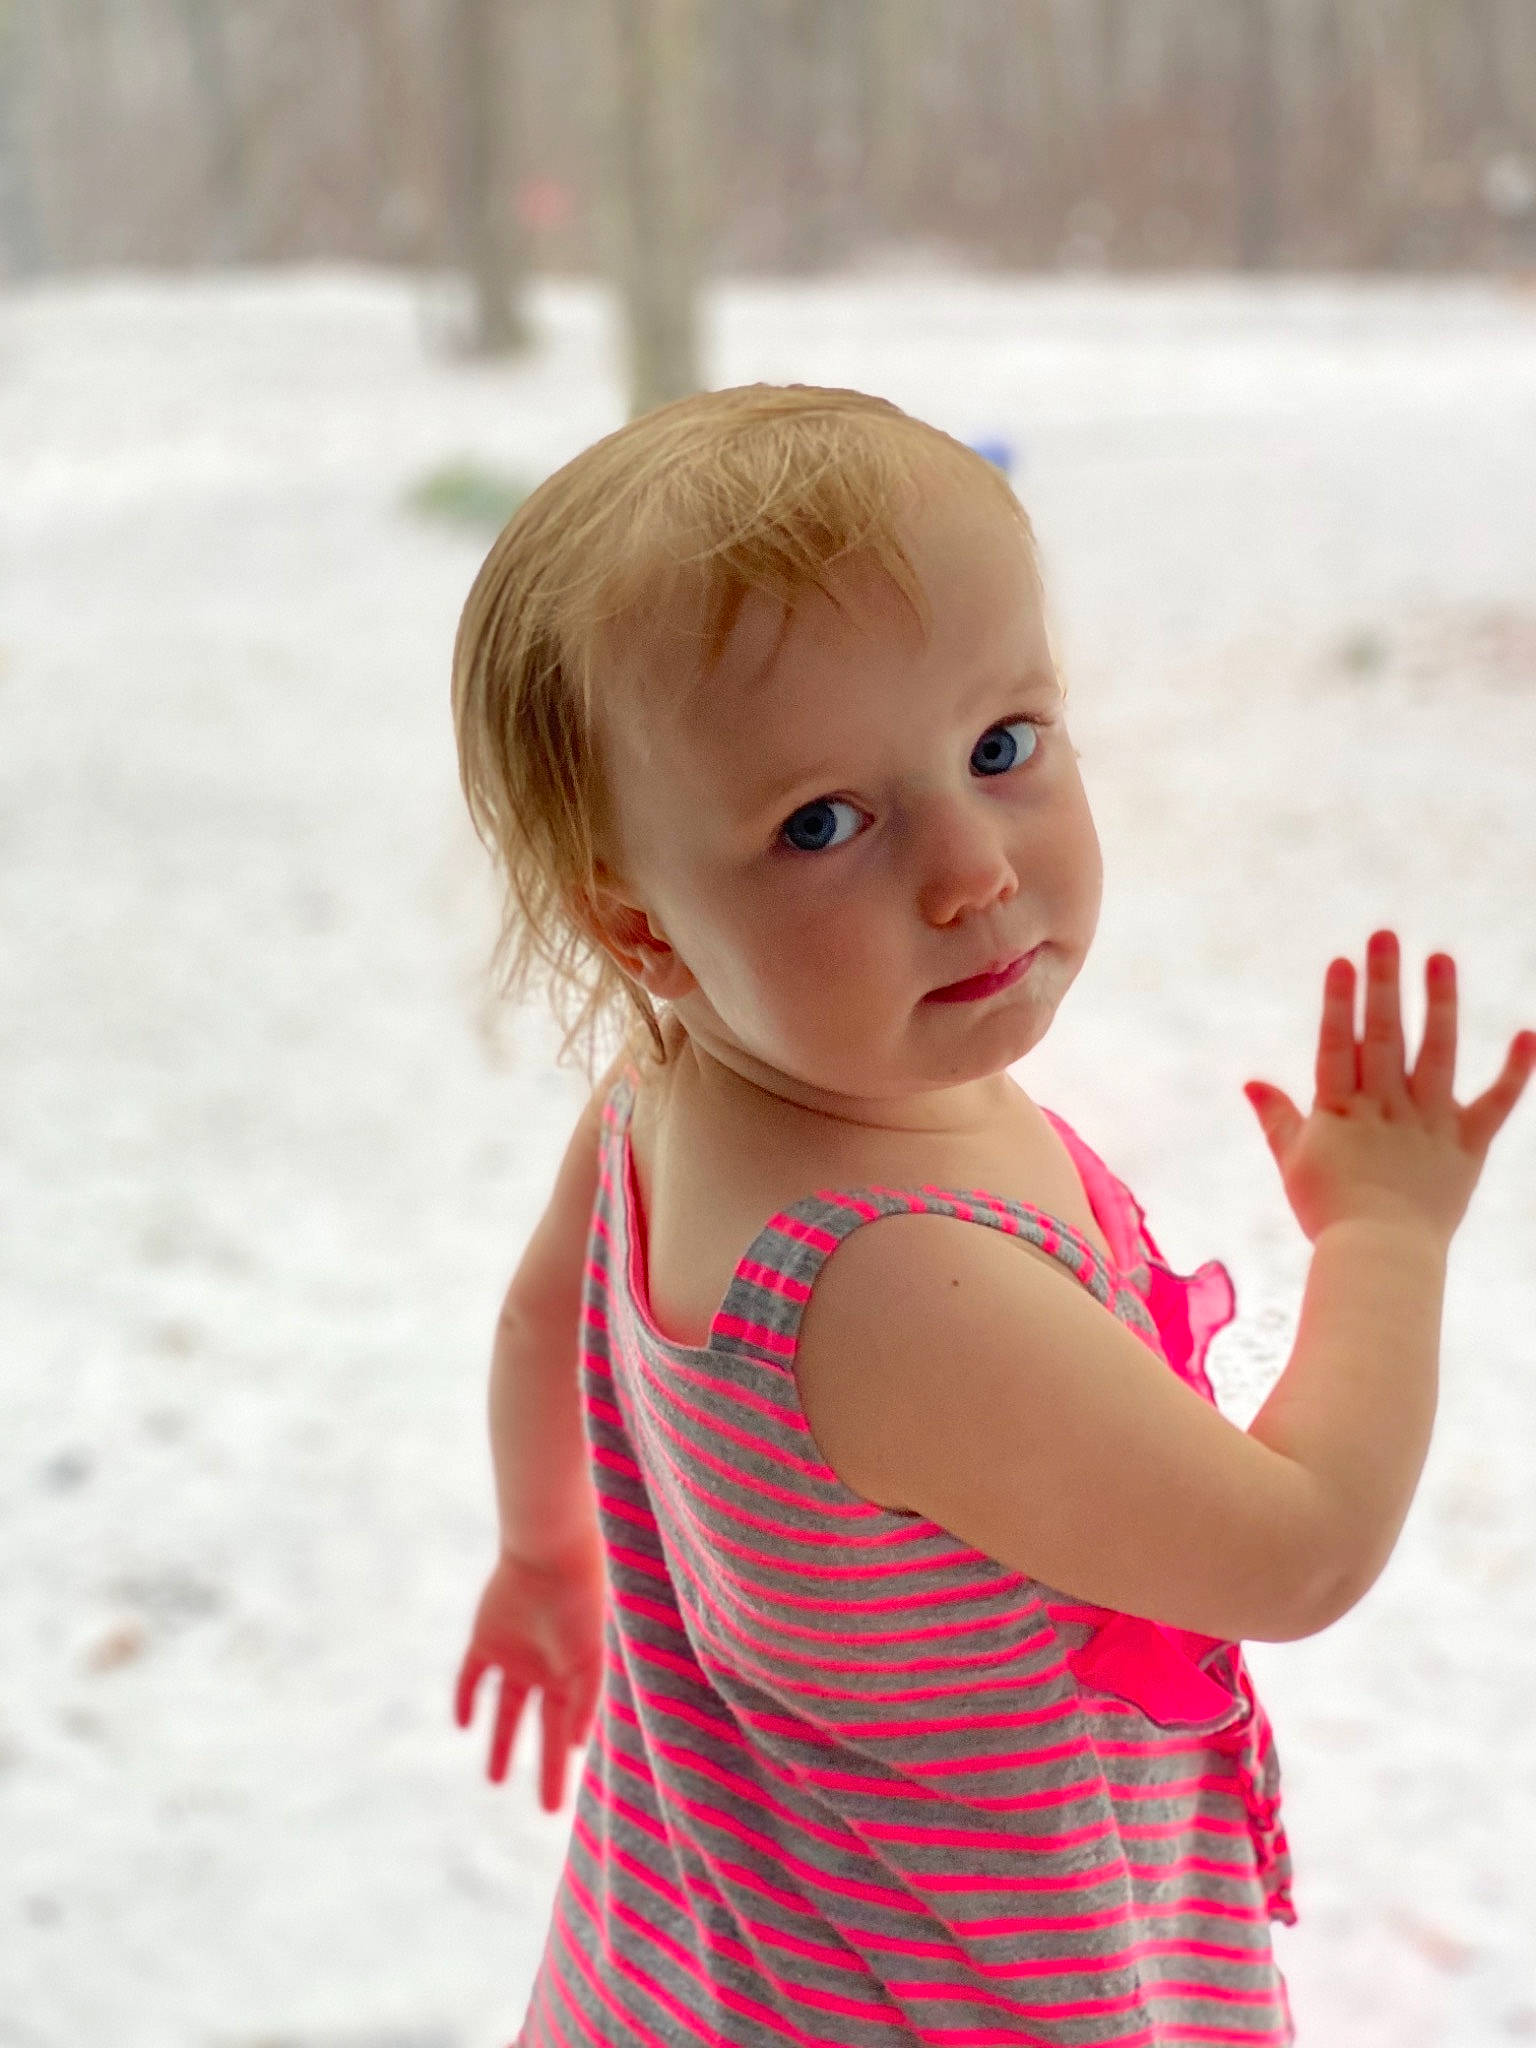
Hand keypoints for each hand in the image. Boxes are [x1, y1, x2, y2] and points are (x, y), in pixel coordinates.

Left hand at [453, 1527, 605, 1810]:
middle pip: (540, 1731)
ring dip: (500, 1744)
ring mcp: (515, 1658)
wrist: (549, 1557)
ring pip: (505, 1711)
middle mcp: (545, 1673)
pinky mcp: (486, 1641)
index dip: (559, 1770)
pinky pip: (473, 1678)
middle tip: (548, 1810)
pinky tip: (465, 1724)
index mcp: (572, 1678)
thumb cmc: (578, 1605)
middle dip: (544, 1769)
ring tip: (495, 1780)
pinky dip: (467, 1699)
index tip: (553, 1810)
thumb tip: (578, 1744)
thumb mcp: (588, 1658)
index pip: (564, 1736)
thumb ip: (584, 1700)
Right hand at [1243, 930, 1535, 1246]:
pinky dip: (1514, 1072)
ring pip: (1436, 1055)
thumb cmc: (1328, 1212)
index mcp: (1340, 1112)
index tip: (1344, 961)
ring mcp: (1429, 1124)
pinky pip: (1496, 1105)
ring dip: (1439, 1005)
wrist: (1381, 1256)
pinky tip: (1527, 1034)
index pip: (1338, 1046)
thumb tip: (1253, 1082)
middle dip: (1384, 984)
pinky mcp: (1467, 1145)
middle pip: (1384, 1037)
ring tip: (1440, 960)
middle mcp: (1386, 1108)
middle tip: (1386, 935)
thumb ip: (1277, 1118)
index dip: (1339, 1003)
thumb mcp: (1293, 1162)